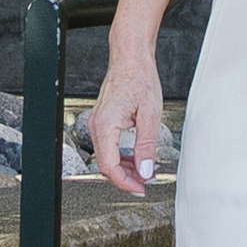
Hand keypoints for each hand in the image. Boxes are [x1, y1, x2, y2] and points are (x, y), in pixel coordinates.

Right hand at [88, 50, 165, 195]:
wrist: (130, 58)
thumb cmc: (139, 78)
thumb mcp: (150, 115)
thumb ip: (146, 146)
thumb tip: (145, 171)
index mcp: (105, 125)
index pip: (108, 166)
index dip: (125, 183)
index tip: (141, 188)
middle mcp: (96, 125)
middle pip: (106, 164)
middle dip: (127, 177)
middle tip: (147, 181)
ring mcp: (97, 123)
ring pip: (107, 156)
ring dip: (125, 167)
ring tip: (145, 170)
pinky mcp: (102, 121)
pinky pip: (108, 146)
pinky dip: (122, 155)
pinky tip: (137, 157)